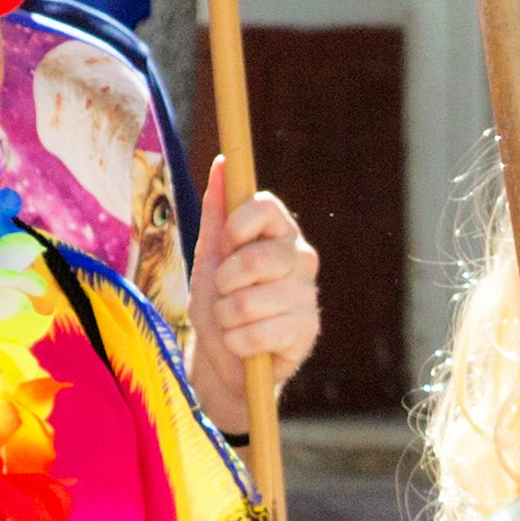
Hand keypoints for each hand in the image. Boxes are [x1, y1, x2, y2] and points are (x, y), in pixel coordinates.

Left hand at [195, 168, 317, 392]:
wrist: (225, 358)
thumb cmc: (219, 301)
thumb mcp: (210, 255)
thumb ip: (217, 211)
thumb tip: (224, 162)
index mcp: (279, 233)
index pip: (267, 208)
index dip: (238, 225)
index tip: (226, 243)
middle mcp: (301, 258)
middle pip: (256, 260)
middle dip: (224, 283)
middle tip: (224, 293)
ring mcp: (307, 294)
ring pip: (250, 302)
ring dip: (226, 317)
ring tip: (233, 322)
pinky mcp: (308, 331)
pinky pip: (257, 333)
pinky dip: (238, 342)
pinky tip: (246, 344)